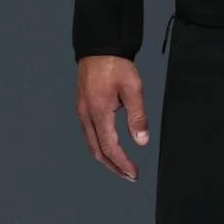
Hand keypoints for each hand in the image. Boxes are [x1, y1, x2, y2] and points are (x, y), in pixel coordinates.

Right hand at [76, 55, 150, 180]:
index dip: (122, 164)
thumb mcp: (133, 89)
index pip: (110, 148)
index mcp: (99, 113)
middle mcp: (86, 115)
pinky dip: (99, 146)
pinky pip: (89, 134)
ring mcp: (82, 112)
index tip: (134, 173)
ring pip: (91, 144)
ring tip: (121, 166)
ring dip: (106, 158)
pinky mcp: (83, 107)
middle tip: (129, 175)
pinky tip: (109, 147)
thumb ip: (137, 117)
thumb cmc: (115, 65)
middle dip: (113, 167)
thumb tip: (142, 141)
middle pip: (97, 151)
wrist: (99, 47)